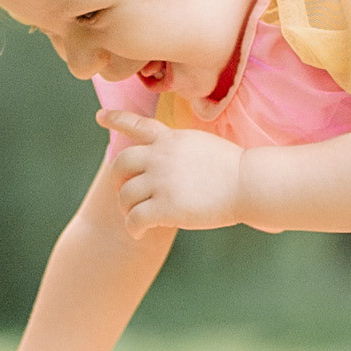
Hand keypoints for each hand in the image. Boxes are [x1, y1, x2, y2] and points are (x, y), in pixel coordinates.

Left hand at [95, 112, 247, 239]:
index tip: (100, 117)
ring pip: (125, 195)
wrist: (250, 183)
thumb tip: (167, 160)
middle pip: (121, 163)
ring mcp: (161, 180)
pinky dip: (133, 227)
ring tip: (135, 217)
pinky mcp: (165, 206)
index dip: (116, 119)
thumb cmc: (235, 169)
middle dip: (117, 178)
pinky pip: (135, 219)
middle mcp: (160, 156)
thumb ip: (180, 148)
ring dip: (127, 208)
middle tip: (122, 191)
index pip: (138, 124)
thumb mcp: (203, 144)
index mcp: (171, 139)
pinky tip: (139, 233)